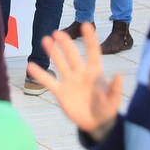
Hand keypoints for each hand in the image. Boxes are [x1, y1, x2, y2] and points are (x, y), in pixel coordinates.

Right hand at [28, 24, 122, 141]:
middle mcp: (81, 73)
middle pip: (72, 55)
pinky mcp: (61, 92)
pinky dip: (40, 74)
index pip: (93, 52)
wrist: (96, 124)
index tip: (86, 25)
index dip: (90, 39)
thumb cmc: (106, 109)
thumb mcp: (113, 102)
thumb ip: (114, 89)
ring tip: (45, 40)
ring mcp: (70, 81)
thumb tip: (118, 75)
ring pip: (60, 63)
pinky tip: (31, 66)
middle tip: (57, 33)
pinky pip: (49, 81)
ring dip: (53, 52)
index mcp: (95, 72)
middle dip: (65, 43)